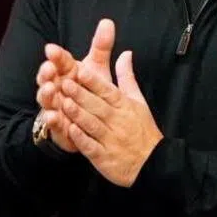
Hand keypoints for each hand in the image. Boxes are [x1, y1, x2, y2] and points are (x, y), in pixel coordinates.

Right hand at [34, 18, 115, 153]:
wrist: (87, 118)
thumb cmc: (89, 88)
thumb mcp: (97, 67)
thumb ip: (102, 46)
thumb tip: (108, 22)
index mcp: (66, 71)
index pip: (59, 60)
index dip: (55, 55)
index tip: (51, 49)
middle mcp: (56, 85)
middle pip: (48, 77)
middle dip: (46, 73)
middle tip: (48, 68)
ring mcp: (53, 104)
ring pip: (46, 98)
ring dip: (46, 94)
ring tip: (49, 90)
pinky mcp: (55, 124)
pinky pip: (51, 121)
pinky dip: (51, 119)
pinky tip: (52, 116)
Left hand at [60, 50, 162, 187]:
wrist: (153, 163)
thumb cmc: (143, 129)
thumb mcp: (139, 101)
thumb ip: (127, 77)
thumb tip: (125, 53)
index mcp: (125, 106)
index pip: (108, 91)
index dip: (94, 81)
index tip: (80, 70)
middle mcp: (117, 121)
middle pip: (97, 106)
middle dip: (81, 94)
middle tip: (64, 83)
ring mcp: (110, 139)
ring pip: (92, 124)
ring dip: (78, 114)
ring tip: (64, 103)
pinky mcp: (104, 157)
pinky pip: (90, 146)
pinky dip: (80, 138)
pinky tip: (69, 130)